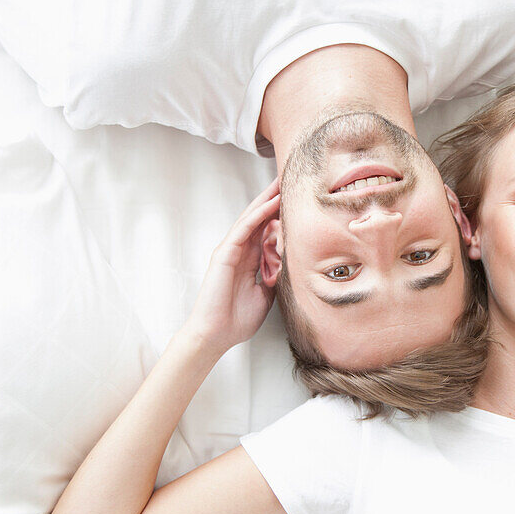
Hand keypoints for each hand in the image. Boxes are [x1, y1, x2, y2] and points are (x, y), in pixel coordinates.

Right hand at [181, 178, 280, 355]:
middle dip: (273, 198)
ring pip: (251, 218)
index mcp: (250, 259)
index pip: (267, 229)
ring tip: (282, 183)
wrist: (217, 334)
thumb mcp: (267, 294)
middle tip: (289, 179)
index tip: (297, 199)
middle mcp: (240, 250)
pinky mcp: (224, 254)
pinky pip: (243, 230)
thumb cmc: (238, 319)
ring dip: (267, 200)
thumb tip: (294, 265)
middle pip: (259, 217)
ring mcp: (231, 250)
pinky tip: (271, 204)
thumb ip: (276, 276)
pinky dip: (258, 216)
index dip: (280, 213)